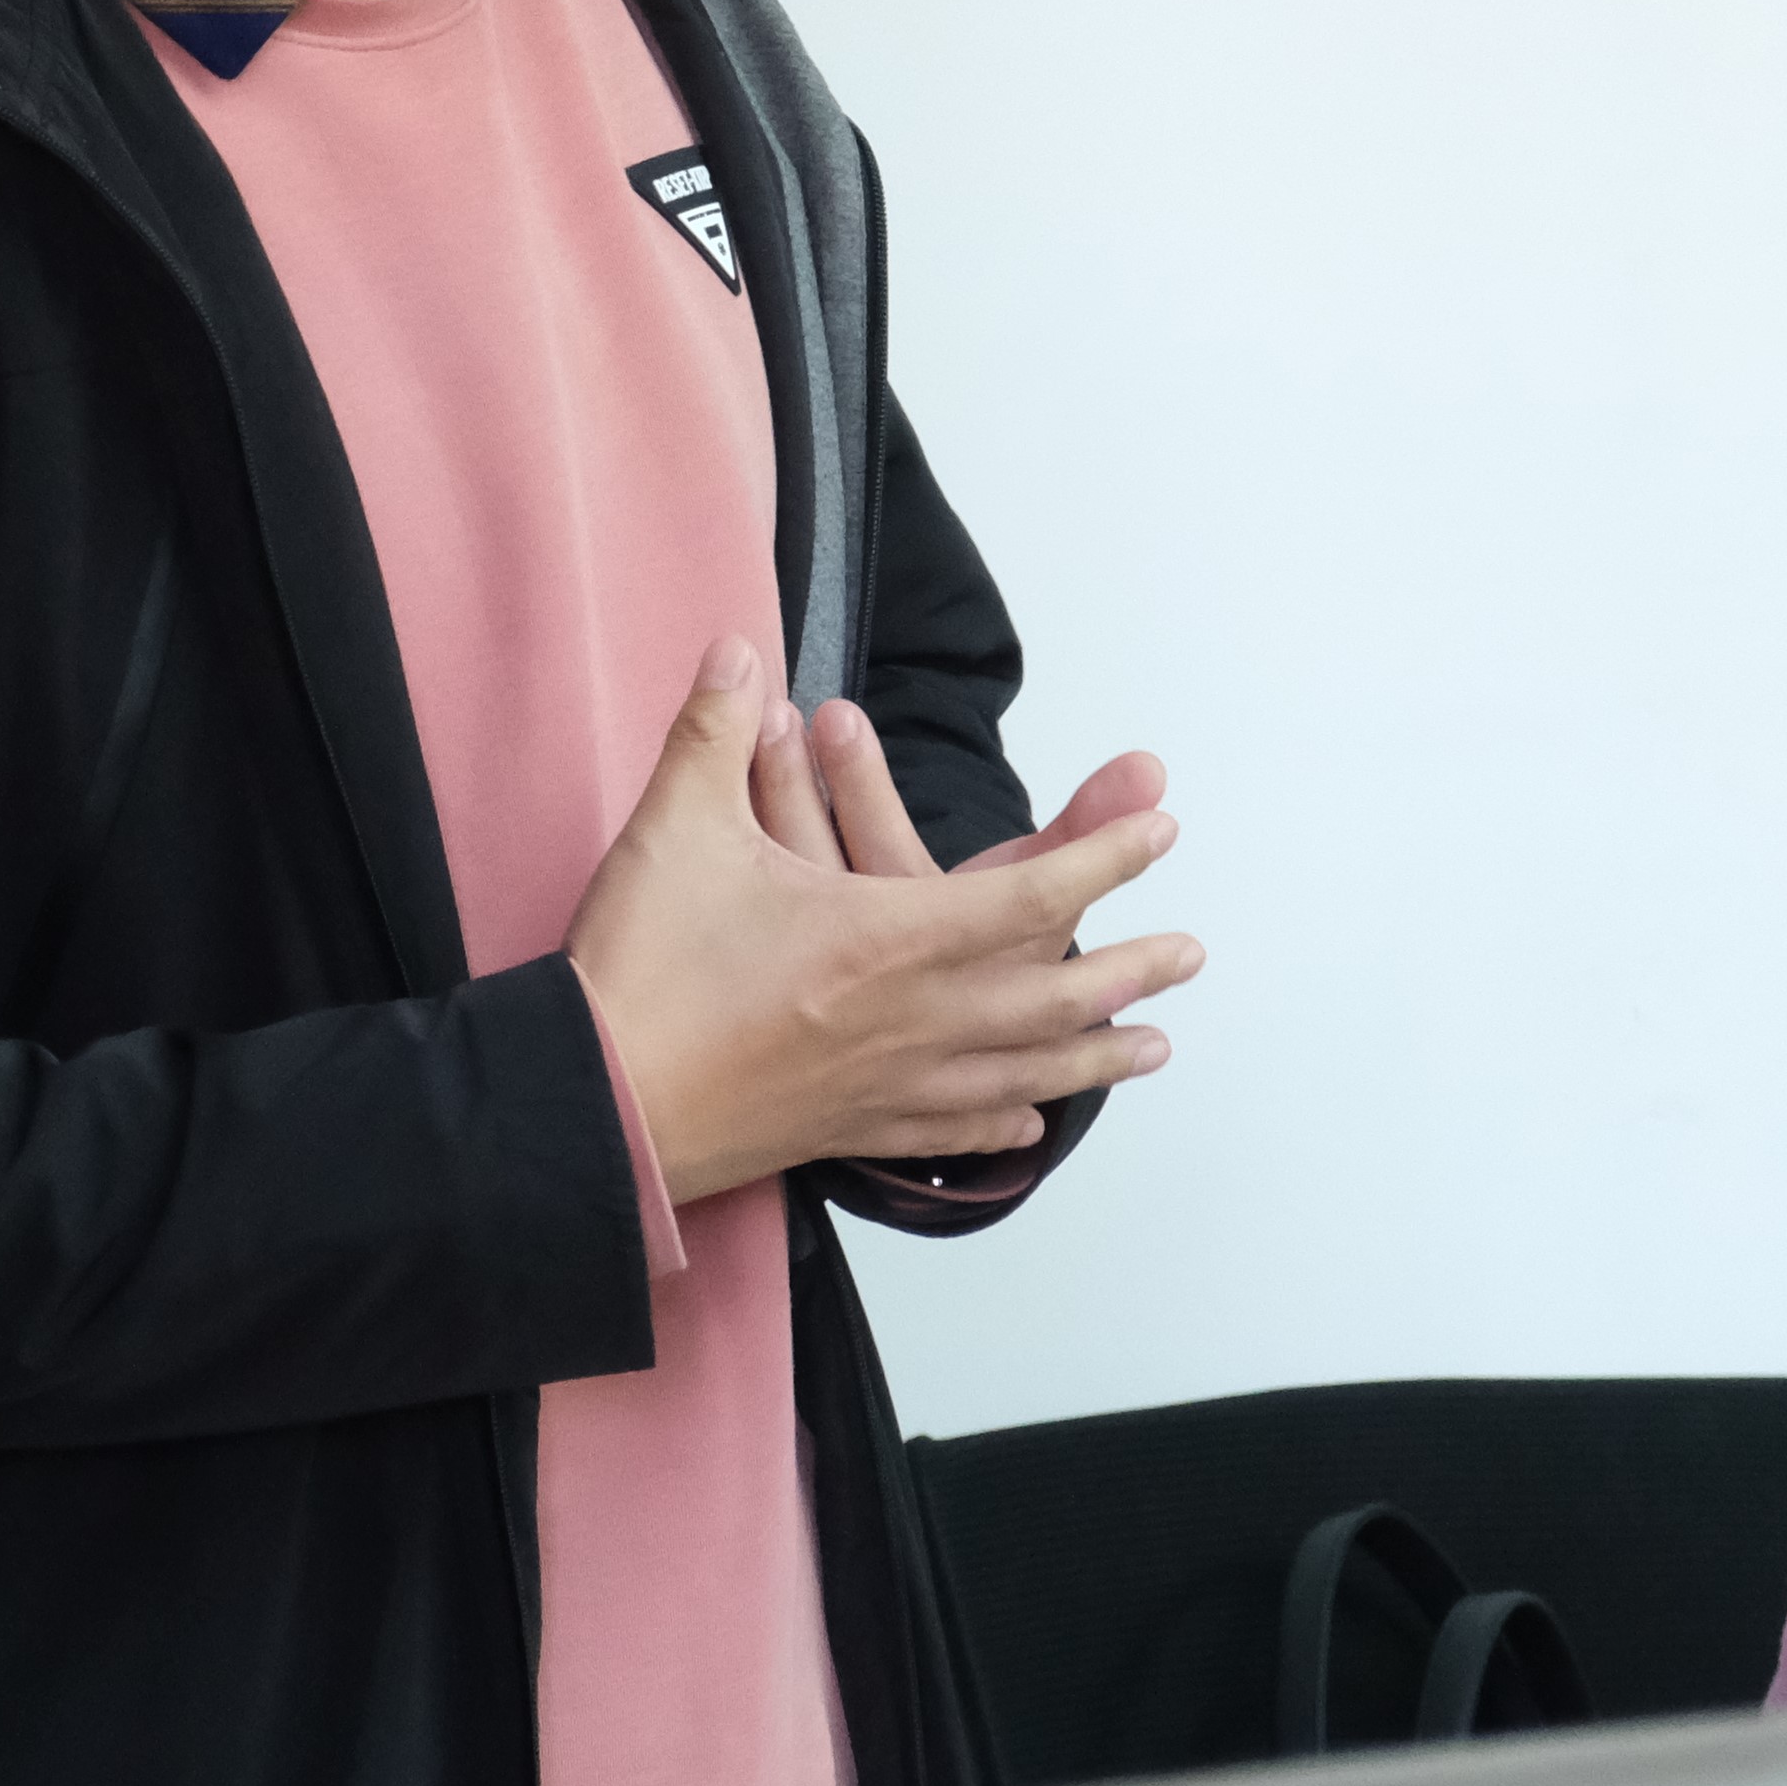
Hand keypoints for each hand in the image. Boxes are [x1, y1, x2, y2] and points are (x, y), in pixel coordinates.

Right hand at [572, 638, 1200, 1204]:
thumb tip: (736, 652)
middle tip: (1191, 954)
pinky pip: (952, 1133)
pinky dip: (1003, 1127)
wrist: (596, 1105)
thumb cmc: (643, 969)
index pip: (1031, 895)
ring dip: (1096, 1056)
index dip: (1105, 858)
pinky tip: (1029, 1126)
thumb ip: (711, 731)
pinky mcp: (848, 1132)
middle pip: (1055, 996)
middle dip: (1131, 969)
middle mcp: (911, 1020)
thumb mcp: (675, 828)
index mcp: (889, 940)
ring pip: (1023, 1073)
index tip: (1162, 832)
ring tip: (1154, 1048)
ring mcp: (886, 1086)